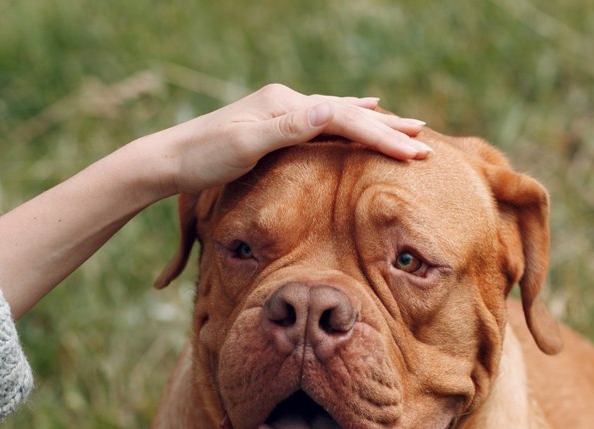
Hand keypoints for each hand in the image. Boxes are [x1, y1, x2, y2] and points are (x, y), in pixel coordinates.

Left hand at [151, 83, 431, 195]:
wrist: (167, 161)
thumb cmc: (203, 159)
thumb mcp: (245, 145)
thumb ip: (288, 127)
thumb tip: (329, 108)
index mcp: (284, 106)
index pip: (345, 118)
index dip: (381, 136)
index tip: (413, 153)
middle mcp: (286, 102)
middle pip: (349, 113)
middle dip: (389, 129)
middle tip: (426, 141)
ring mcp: (281, 111)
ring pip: (341, 114)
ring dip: (376, 122)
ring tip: (408, 125)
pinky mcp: (274, 124)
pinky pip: (325, 118)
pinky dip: (350, 115)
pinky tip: (364, 106)